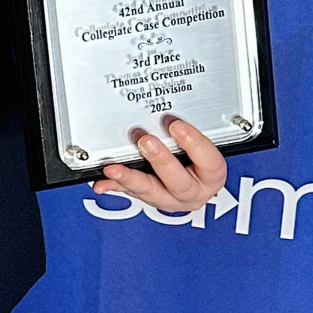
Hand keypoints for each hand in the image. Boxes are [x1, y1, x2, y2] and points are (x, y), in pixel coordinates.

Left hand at [97, 115, 226, 213]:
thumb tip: (171, 114)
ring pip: (151, 192)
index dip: (194, 143)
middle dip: (161, 161)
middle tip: (147, 142)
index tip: (176, 125)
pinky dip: (113, 186)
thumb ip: (189, 130)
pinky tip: (102, 182)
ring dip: (130, 178)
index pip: (209, 163)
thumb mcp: (202, 142)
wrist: (192, 177)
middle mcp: (193, 192)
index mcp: (211, 177)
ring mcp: (170, 199)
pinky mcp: (148, 199)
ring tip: (114, 168)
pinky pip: (129, 193)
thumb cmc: (198, 155)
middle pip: (179, 183)